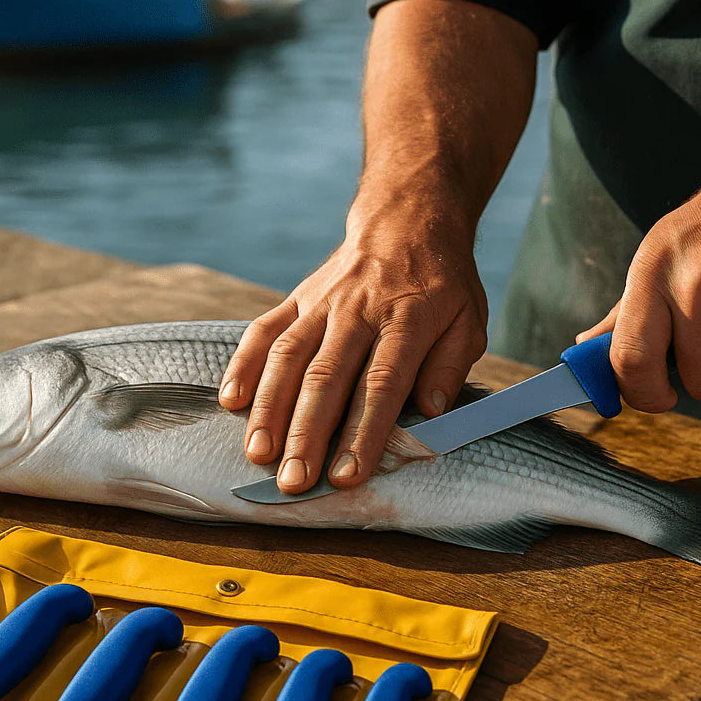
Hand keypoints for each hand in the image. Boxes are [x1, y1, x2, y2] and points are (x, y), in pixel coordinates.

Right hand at [218, 221, 486, 493]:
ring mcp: (322, 303)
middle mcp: (359, 311)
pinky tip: (230, 402)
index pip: (381, 384)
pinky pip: (264, 330)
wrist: (407, 219)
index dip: (362, 433)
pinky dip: (243, 365)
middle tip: (293, 481)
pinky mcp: (297, 298)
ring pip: (288, 358)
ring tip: (258, 454)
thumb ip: (450, 366)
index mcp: (407, 320)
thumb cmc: (442, 283)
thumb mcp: (469, 320)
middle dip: (307, 434)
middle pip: (326, 378)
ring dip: (270, 408)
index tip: (346, 476)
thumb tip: (429, 412)